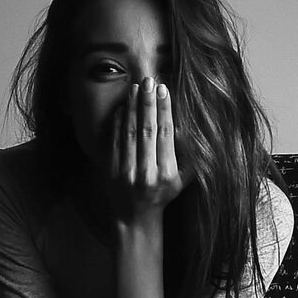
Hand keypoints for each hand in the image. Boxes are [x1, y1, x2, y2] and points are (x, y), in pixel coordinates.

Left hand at [105, 77, 184, 221]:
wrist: (135, 217)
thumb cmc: (163, 194)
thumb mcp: (182, 180)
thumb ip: (187, 155)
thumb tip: (186, 125)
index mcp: (166, 174)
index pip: (165, 134)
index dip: (164, 110)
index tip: (165, 90)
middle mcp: (145, 173)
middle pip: (146, 130)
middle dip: (148, 103)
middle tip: (149, 81)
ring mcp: (125, 172)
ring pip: (129, 133)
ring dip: (133, 107)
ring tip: (136, 87)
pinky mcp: (110, 171)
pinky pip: (114, 140)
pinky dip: (118, 121)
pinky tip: (123, 106)